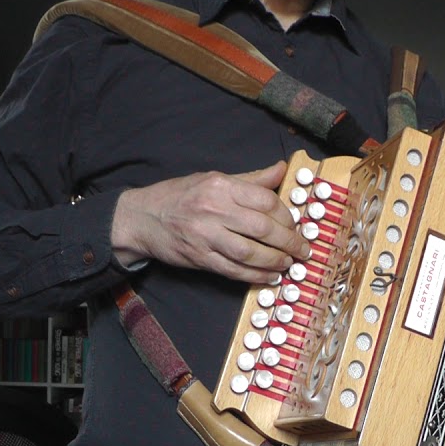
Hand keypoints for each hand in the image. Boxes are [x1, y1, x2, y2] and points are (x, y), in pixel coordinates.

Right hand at [111, 161, 311, 283]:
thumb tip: (282, 169)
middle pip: (263, 228)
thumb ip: (251, 178)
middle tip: (303, 249)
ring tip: (289, 264)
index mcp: (220, 186)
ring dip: (275, 261)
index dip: (287, 216)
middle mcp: (213, 209)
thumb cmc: (180, 196)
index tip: (296, 225)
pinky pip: (234, 270)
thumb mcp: (214, 179)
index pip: (265, 200)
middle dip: (289, 242)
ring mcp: (205, 236)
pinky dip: (255, 276)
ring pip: (251, 252)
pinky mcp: (200, 258)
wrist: (142, 218)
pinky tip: (270, 276)